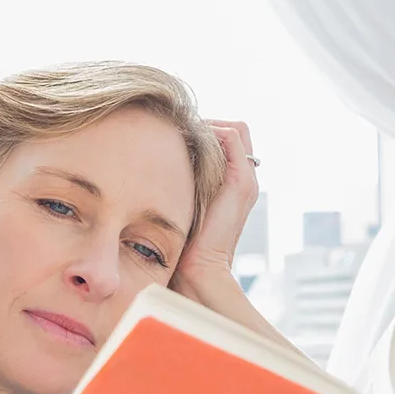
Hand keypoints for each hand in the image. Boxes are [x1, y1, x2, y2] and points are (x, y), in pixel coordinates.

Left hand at [170, 119, 259, 294]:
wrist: (197, 269)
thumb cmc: (180, 242)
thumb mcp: (178, 205)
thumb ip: (176, 184)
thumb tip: (149, 163)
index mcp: (231, 184)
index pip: (228, 139)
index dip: (204, 130)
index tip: (173, 134)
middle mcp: (243, 179)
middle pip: (235, 130)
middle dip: (206, 124)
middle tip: (175, 128)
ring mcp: (245, 180)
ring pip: (235, 130)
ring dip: (207, 125)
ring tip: (178, 131)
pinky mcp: (241, 182)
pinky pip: (232, 138)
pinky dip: (210, 131)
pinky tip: (182, 140)